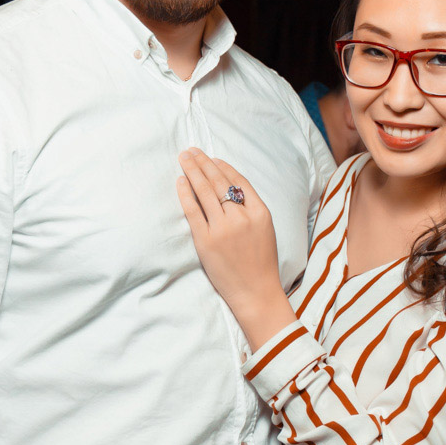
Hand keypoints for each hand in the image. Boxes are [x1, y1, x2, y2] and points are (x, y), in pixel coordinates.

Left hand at [177, 149, 296, 350]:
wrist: (255, 293)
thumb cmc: (260, 263)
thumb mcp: (265, 230)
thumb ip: (250, 208)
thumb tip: (228, 188)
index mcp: (260, 212)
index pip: (238, 181)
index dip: (223, 167)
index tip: (211, 158)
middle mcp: (242, 217)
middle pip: (218, 182)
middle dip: (203, 163)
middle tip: (191, 151)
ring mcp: (223, 228)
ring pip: (205, 192)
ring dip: (192, 171)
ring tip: (184, 159)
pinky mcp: (206, 241)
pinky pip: (193, 211)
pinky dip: (186, 193)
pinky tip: (181, 181)